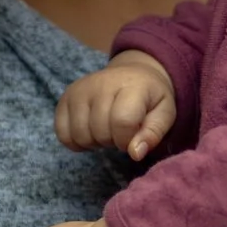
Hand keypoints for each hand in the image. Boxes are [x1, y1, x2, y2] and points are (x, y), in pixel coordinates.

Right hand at [55, 52, 177, 160]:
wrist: (135, 73)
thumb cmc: (151, 98)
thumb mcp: (164, 113)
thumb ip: (153, 134)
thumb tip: (135, 153)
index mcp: (130, 85)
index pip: (122, 122)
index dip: (128, 140)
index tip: (134, 138)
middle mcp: (101, 83)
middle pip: (99, 131)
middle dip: (113, 141)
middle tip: (121, 132)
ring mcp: (79, 89)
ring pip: (79, 135)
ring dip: (95, 142)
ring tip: (107, 130)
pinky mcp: (66, 97)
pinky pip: (62, 133)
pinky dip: (76, 141)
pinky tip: (90, 132)